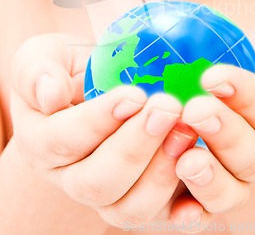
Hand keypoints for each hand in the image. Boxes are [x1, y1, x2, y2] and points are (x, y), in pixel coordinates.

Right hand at [10, 34, 197, 227]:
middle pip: (98, 182)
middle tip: (168, 108)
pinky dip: (182, 209)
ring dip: (162, 172)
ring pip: (130, 207)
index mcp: (42, 141)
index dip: (98, 121)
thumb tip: (50, 96)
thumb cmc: (67, 68)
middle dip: (135, 147)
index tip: (133, 95)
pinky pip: (162, 215)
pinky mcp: (144, 197)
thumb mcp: (42, 56)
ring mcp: (109, 192)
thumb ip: (38, 72)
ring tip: (187, 131)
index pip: (63, 141)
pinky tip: (199, 186)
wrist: (91, 83)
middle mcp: (72, 176)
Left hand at [169, 24, 254, 229]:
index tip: (212, 76)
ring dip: (210, 177)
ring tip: (187, 160)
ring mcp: (237, 174)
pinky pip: (205, 209)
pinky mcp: (209, 187)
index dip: (245, 95)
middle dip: (223, 133)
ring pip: (232, 188)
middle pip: (252, 155)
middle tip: (194, 110)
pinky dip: (193, 211)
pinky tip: (178, 210)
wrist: (241, 76)